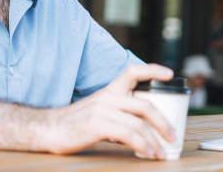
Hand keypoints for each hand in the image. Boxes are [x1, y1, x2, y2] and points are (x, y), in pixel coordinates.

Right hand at [45, 64, 174, 159]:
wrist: (49, 128)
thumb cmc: (75, 122)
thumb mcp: (98, 109)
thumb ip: (119, 112)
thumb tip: (142, 127)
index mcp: (109, 91)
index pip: (133, 72)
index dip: (153, 70)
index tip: (170, 74)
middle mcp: (107, 97)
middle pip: (145, 104)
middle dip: (163, 122)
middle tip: (173, 136)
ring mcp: (102, 110)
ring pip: (139, 123)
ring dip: (154, 141)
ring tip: (161, 153)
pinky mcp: (96, 125)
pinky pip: (127, 135)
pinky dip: (142, 145)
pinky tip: (147, 153)